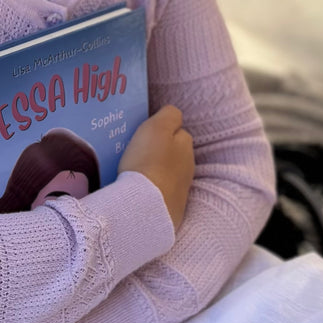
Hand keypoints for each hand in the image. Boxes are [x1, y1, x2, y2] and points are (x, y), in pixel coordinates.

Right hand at [118, 104, 193, 230]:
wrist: (146, 206)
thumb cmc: (148, 162)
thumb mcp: (157, 127)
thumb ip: (169, 115)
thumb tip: (174, 114)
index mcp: (186, 144)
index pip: (177, 129)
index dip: (161, 130)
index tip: (144, 135)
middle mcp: (188, 165)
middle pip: (174, 152)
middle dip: (160, 152)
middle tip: (137, 153)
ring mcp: (181, 189)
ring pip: (168, 173)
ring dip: (156, 171)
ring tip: (134, 172)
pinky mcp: (171, 208)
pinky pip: (161, 193)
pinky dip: (153, 189)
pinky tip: (139, 191)